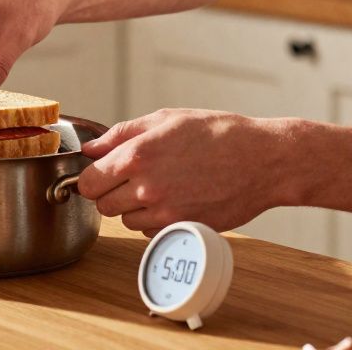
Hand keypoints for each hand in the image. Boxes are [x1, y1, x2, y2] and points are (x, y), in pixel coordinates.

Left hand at [77, 109, 295, 236]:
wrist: (263, 160)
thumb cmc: (218, 133)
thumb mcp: (166, 119)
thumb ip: (120, 134)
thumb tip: (91, 149)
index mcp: (137, 155)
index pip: (88, 182)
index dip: (93, 177)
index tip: (102, 173)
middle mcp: (147, 187)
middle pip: (103, 205)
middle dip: (111, 192)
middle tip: (133, 178)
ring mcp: (165, 212)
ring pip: (126, 221)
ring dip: (134, 208)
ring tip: (160, 186)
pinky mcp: (182, 229)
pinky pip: (150, 232)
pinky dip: (155, 221)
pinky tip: (175, 200)